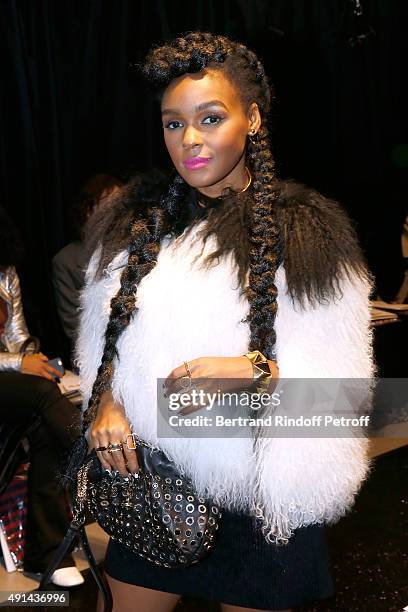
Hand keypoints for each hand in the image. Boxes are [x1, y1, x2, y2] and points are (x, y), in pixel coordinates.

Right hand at [21, 353, 60, 379]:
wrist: (21, 363)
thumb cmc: (29, 359)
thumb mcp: (38, 355)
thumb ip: (44, 357)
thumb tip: (48, 359)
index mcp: (43, 364)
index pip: (52, 369)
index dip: (57, 373)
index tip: (60, 375)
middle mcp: (41, 370)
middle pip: (49, 376)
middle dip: (54, 378)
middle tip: (57, 379)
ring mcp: (37, 374)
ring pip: (45, 378)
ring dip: (49, 379)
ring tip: (52, 379)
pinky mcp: (34, 375)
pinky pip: (40, 378)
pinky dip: (43, 378)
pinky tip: (45, 378)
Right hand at [88, 390, 138, 476]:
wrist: (109, 401)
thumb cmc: (124, 412)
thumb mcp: (132, 423)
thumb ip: (131, 438)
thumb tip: (133, 456)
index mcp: (124, 429)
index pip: (129, 451)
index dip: (132, 463)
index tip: (135, 471)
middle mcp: (112, 432)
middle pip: (118, 456)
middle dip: (123, 468)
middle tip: (127, 476)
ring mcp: (101, 434)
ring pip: (107, 455)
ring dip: (113, 466)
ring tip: (118, 473)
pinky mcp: (94, 434)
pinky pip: (98, 451)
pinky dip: (103, 461)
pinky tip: (108, 468)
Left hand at [164, 356, 278, 415]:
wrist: (244, 371)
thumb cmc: (226, 365)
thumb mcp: (208, 361)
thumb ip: (194, 367)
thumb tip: (180, 377)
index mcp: (198, 363)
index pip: (177, 372)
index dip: (169, 380)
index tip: (165, 384)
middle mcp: (201, 373)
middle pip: (179, 385)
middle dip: (170, 391)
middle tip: (166, 395)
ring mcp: (207, 385)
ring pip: (185, 396)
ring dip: (176, 401)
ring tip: (171, 404)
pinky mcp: (213, 395)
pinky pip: (196, 405)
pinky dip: (187, 410)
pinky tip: (181, 412)